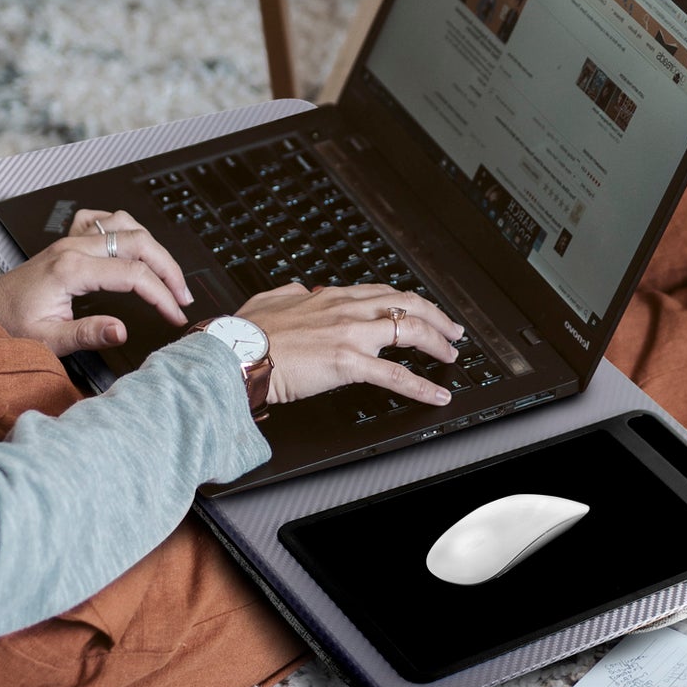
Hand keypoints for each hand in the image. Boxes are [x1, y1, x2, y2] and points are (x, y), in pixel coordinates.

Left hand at [0, 209, 193, 356]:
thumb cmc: (9, 324)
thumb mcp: (47, 339)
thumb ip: (87, 334)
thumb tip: (122, 331)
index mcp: (71, 269)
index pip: (133, 274)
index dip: (162, 295)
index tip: (175, 315)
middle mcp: (73, 248)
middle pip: (139, 242)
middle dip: (168, 268)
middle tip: (183, 296)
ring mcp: (70, 241)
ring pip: (126, 225)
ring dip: (153, 247)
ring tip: (167, 274)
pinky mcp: (67, 243)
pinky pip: (102, 220)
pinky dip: (124, 228)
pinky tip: (132, 246)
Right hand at [236, 283, 463, 406]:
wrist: (234, 354)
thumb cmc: (245, 334)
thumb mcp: (270, 299)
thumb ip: (291, 294)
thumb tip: (300, 291)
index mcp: (329, 297)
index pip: (382, 292)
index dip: (407, 301)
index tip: (420, 309)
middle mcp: (346, 309)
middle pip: (406, 304)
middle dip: (435, 317)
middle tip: (451, 330)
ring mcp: (350, 334)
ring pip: (410, 331)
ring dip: (437, 344)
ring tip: (451, 355)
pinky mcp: (348, 362)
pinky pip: (395, 375)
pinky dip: (422, 386)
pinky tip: (436, 394)